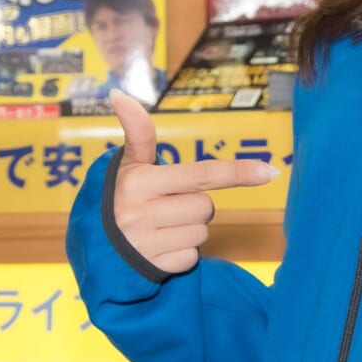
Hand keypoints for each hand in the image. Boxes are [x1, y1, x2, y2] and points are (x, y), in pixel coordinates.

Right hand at [108, 88, 279, 273]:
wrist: (92, 249)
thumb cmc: (119, 198)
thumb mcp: (126, 165)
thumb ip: (138, 133)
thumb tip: (119, 93)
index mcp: (139, 182)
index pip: (200, 174)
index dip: (236, 172)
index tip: (269, 172)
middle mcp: (142, 213)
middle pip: (206, 206)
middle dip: (194, 205)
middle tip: (167, 206)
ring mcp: (147, 244)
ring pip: (202, 233)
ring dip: (189, 229)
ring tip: (160, 227)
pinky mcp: (154, 268)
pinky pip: (192, 256)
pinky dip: (181, 252)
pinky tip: (159, 246)